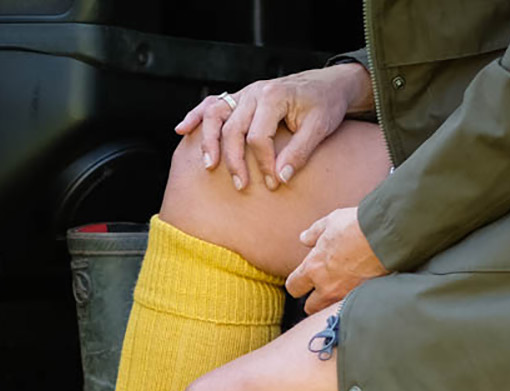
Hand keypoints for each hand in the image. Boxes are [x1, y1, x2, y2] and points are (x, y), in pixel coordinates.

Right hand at [175, 64, 372, 191]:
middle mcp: (255, 92)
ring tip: (210, 166)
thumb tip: (281, 177)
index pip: (258, 136)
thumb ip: (300, 153)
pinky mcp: (239, 98)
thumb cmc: (324, 105)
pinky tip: (182, 130)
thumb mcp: (320, 128)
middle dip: (235, 161)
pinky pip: (212, 105)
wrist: (326, 85)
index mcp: (274, 96)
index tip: (274, 182)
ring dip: (209, 142)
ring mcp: (244, 94)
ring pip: (215, 115)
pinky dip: (195, 116)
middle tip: (241, 186)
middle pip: (233, 129)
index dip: (263, 163)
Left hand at [286, 208, 388, 314]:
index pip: (293, 286)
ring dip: (331, 304)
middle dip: (313, 300)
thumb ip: (314, 233)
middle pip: (310, 307)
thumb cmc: (357, 226)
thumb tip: (304, 238)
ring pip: (330, 311)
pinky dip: (353, 301)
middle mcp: (327, 286)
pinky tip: (359, 290)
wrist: (387, 234)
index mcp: (313, 268)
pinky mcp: (364, 297)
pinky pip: (352, 306)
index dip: (296, 283)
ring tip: (341, 291)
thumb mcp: (331, 222)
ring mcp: (346, 295)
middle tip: (322, 287)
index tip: (303, 279)